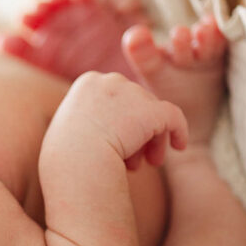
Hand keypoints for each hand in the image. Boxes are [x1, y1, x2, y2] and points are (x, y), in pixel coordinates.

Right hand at [61, 71, 187, 169]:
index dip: (118, 121)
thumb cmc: (67, 158)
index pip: (114, 97)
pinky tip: (179, 146)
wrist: (76, 164)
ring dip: (150, 137)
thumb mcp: (69, 129)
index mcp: (88, 83)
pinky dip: (178, 131)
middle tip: (135, 159)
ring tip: (147, 162)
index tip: (115, 143)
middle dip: (136, 131)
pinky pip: (173, 117)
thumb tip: (105, 124)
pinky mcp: (151, 110)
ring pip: (152, 113)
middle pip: (134, 103)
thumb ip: (87, 118)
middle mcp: (110, 80)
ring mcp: (132, 93)